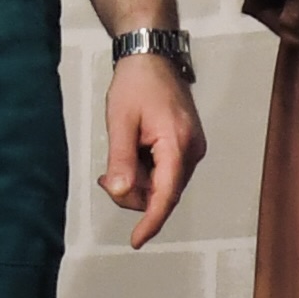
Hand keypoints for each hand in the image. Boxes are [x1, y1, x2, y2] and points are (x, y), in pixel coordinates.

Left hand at [99, 51, 203, 247]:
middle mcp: (192, 150)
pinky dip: (145, 172)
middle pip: (163, 193)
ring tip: (117, 160)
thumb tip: (122, 193)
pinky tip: (131, 154)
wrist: (153, 57)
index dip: (151, 221)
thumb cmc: (136, 84)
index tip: (136, 240)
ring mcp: (192, 148)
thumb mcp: (120, 122)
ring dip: (138, 181)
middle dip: (133, 193)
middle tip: (106, 176)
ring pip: (163, 185)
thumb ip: (121, 160)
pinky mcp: (187, 146)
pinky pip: (166, 172)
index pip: (167, 194)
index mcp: (177, 144)